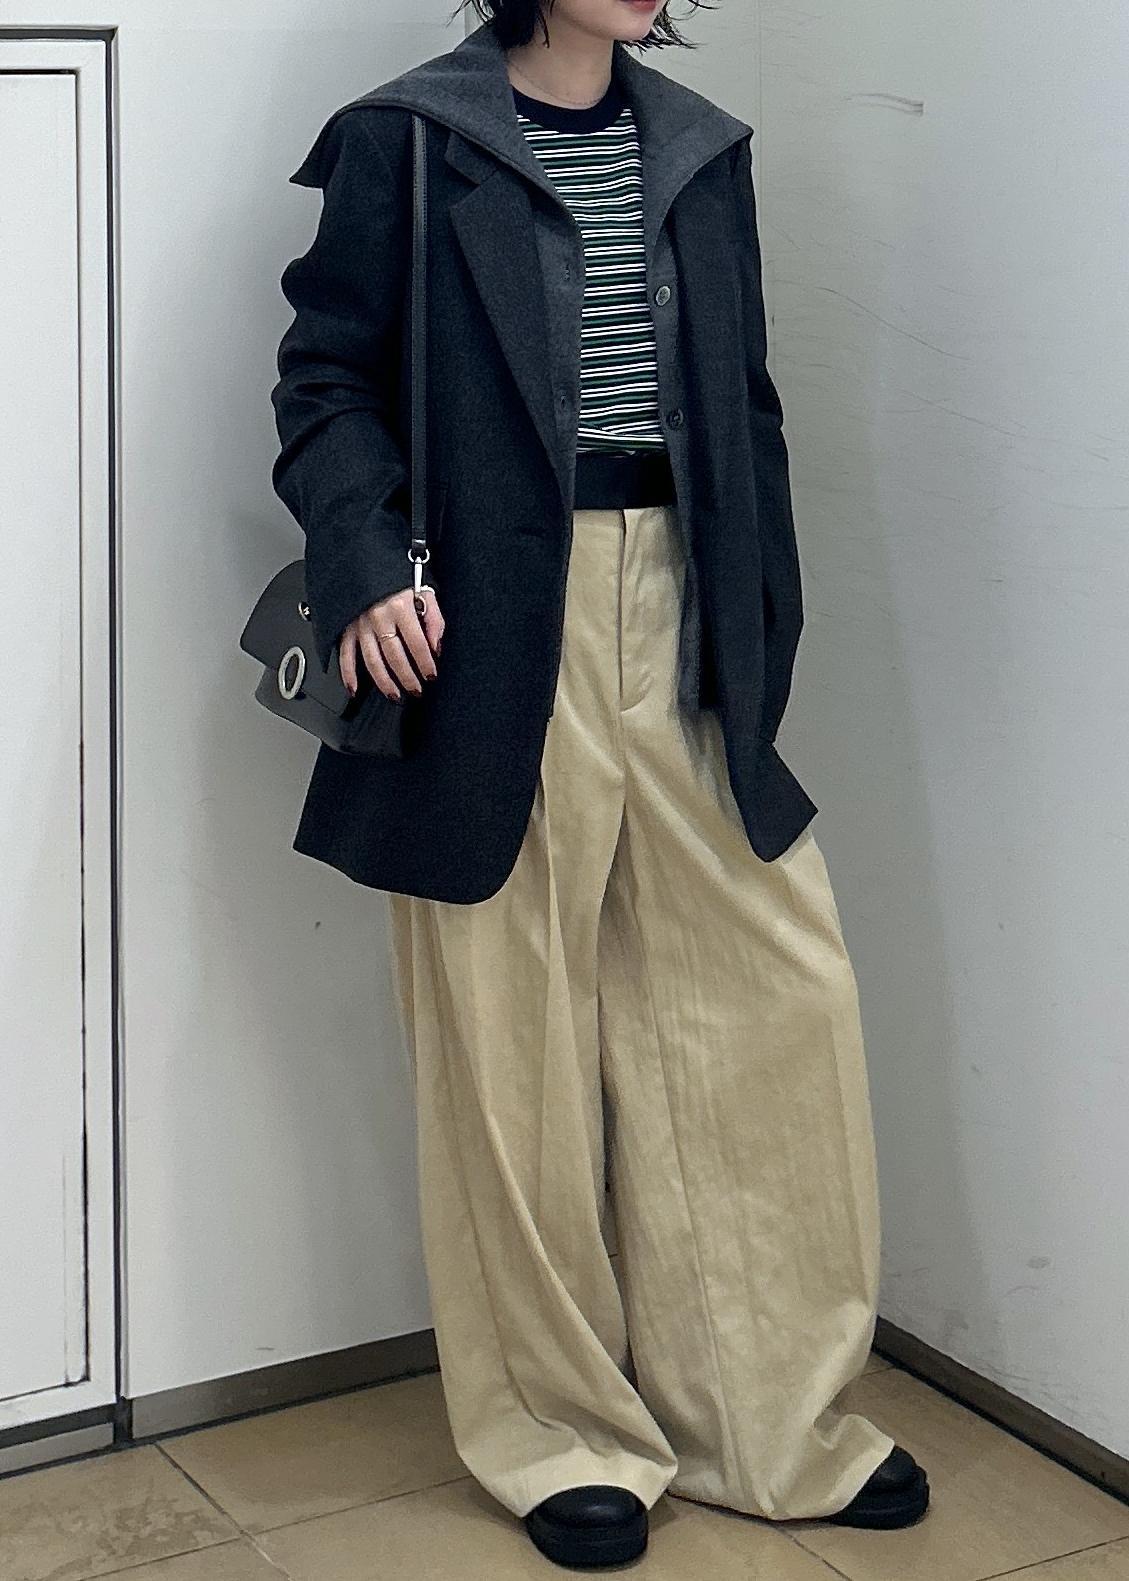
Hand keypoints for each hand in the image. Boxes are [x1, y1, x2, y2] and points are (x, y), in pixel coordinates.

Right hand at [339, 585, 443, 701]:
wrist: (365, 557)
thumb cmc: (396, 575)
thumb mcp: (424, 589)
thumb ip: (434, 619)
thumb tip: (436, 646)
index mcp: (400, 606)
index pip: (417, 643)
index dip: (425, 663)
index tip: (431, 675)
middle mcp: (378, 617)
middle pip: (394, 656)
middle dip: (407, 678)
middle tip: (416, 690)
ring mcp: (360, 624)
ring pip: (372, 660)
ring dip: (384, 682)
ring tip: (395, 695)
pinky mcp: (345, 626)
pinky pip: (345, 654)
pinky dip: (348, 674)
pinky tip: (354, 688)